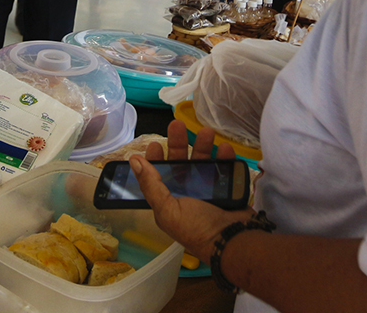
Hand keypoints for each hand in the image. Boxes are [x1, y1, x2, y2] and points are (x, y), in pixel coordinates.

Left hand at [132, 121, 250, 262]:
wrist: (233, 240)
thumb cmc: (196, 227)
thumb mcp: (167, 209)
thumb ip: (150, 184)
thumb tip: (133, 160)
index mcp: (169, 200)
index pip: (158, 175)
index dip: (156, 159)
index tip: (157, 144)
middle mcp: (186, 193)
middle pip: (180, 162)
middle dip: (179, 143)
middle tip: (178, 125)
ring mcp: (207, 188)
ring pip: (202, 161)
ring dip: (203, 145)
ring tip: (208, 131)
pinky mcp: (226, 186)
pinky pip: (224, 167)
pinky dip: (225, 156)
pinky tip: (225, 147)